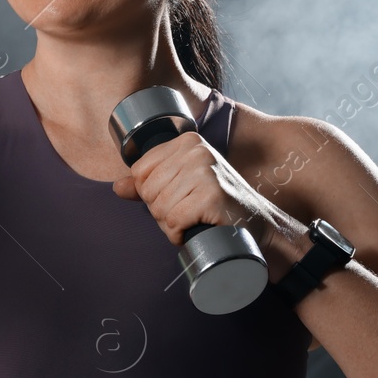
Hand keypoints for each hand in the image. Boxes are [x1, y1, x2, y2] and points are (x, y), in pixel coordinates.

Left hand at [110, 130, 309, 278]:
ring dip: (171, 225)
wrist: (260, 224)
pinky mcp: (211, 195)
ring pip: (158, 208)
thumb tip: (117, 187)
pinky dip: (178, 235)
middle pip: (147, 191)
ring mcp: (205, 171)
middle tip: (188, 213)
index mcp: (186, 142)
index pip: (140, 171)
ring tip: (195, 220)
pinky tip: (196, 229)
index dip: (152, 193)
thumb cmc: (219, 205)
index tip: (178, 198)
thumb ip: (149, 183)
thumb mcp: (184, 185)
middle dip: (161, 212)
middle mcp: (196, 151)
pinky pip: (173, 222)